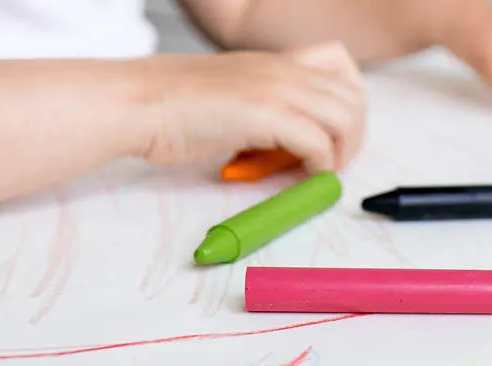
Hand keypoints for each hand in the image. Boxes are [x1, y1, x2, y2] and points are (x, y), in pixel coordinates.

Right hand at [139, 41, 364, 171]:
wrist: (137, 102)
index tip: (334, 130)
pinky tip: (304, 178)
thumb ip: (262, 111)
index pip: (339, 62)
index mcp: (274, 61)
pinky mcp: (267, 115)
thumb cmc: (172, 107)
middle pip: (352, 94)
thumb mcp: (231, 96)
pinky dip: (321, 168)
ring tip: (322, 172)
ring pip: (346, 117)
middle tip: (336, 161)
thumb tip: (284, 145)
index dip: (349, 98)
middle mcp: (282, 69)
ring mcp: (277, 89)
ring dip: (343, 151)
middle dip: (354, 133)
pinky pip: (320, 144)